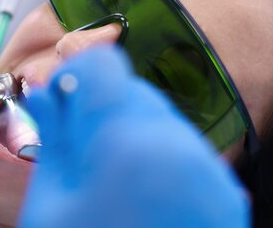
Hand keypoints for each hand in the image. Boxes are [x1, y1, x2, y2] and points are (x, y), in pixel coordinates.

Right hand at [20, 47, 248, 227]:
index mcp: (131, 145)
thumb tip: (47, 92)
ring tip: (109, 183)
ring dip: (127, 133)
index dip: (73, 77)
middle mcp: (183, 149)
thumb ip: (54, 137)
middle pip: (132, 90)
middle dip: (99, 110)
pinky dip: (156, 157)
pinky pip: (183, 149)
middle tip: (79, 152)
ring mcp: (211, 173)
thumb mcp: (51, 206)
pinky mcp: (225, 193)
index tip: (61, 101)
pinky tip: (137, 194)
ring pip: (159, 117)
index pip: (102, 66)